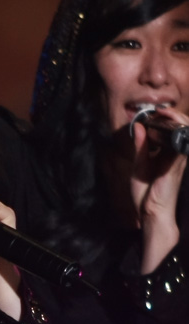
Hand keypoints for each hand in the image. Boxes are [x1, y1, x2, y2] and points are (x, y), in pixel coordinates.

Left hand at [130, 108, 186, 272]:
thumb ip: (140, 148)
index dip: (165, 118)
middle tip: (159, 110)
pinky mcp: (177, 164)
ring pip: (184, 132)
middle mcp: (174, 155)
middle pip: (180, 128)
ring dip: (175, 118)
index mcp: (165, 156)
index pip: (170, 132)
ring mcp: (177, 159)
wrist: (151, 213)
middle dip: (172, 114)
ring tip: (163, 112)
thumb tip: (140, 128)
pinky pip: (180, 143)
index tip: (154, 112)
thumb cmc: (145, 194)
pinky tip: (166, 124)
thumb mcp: (139, 167)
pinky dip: (175, 131)